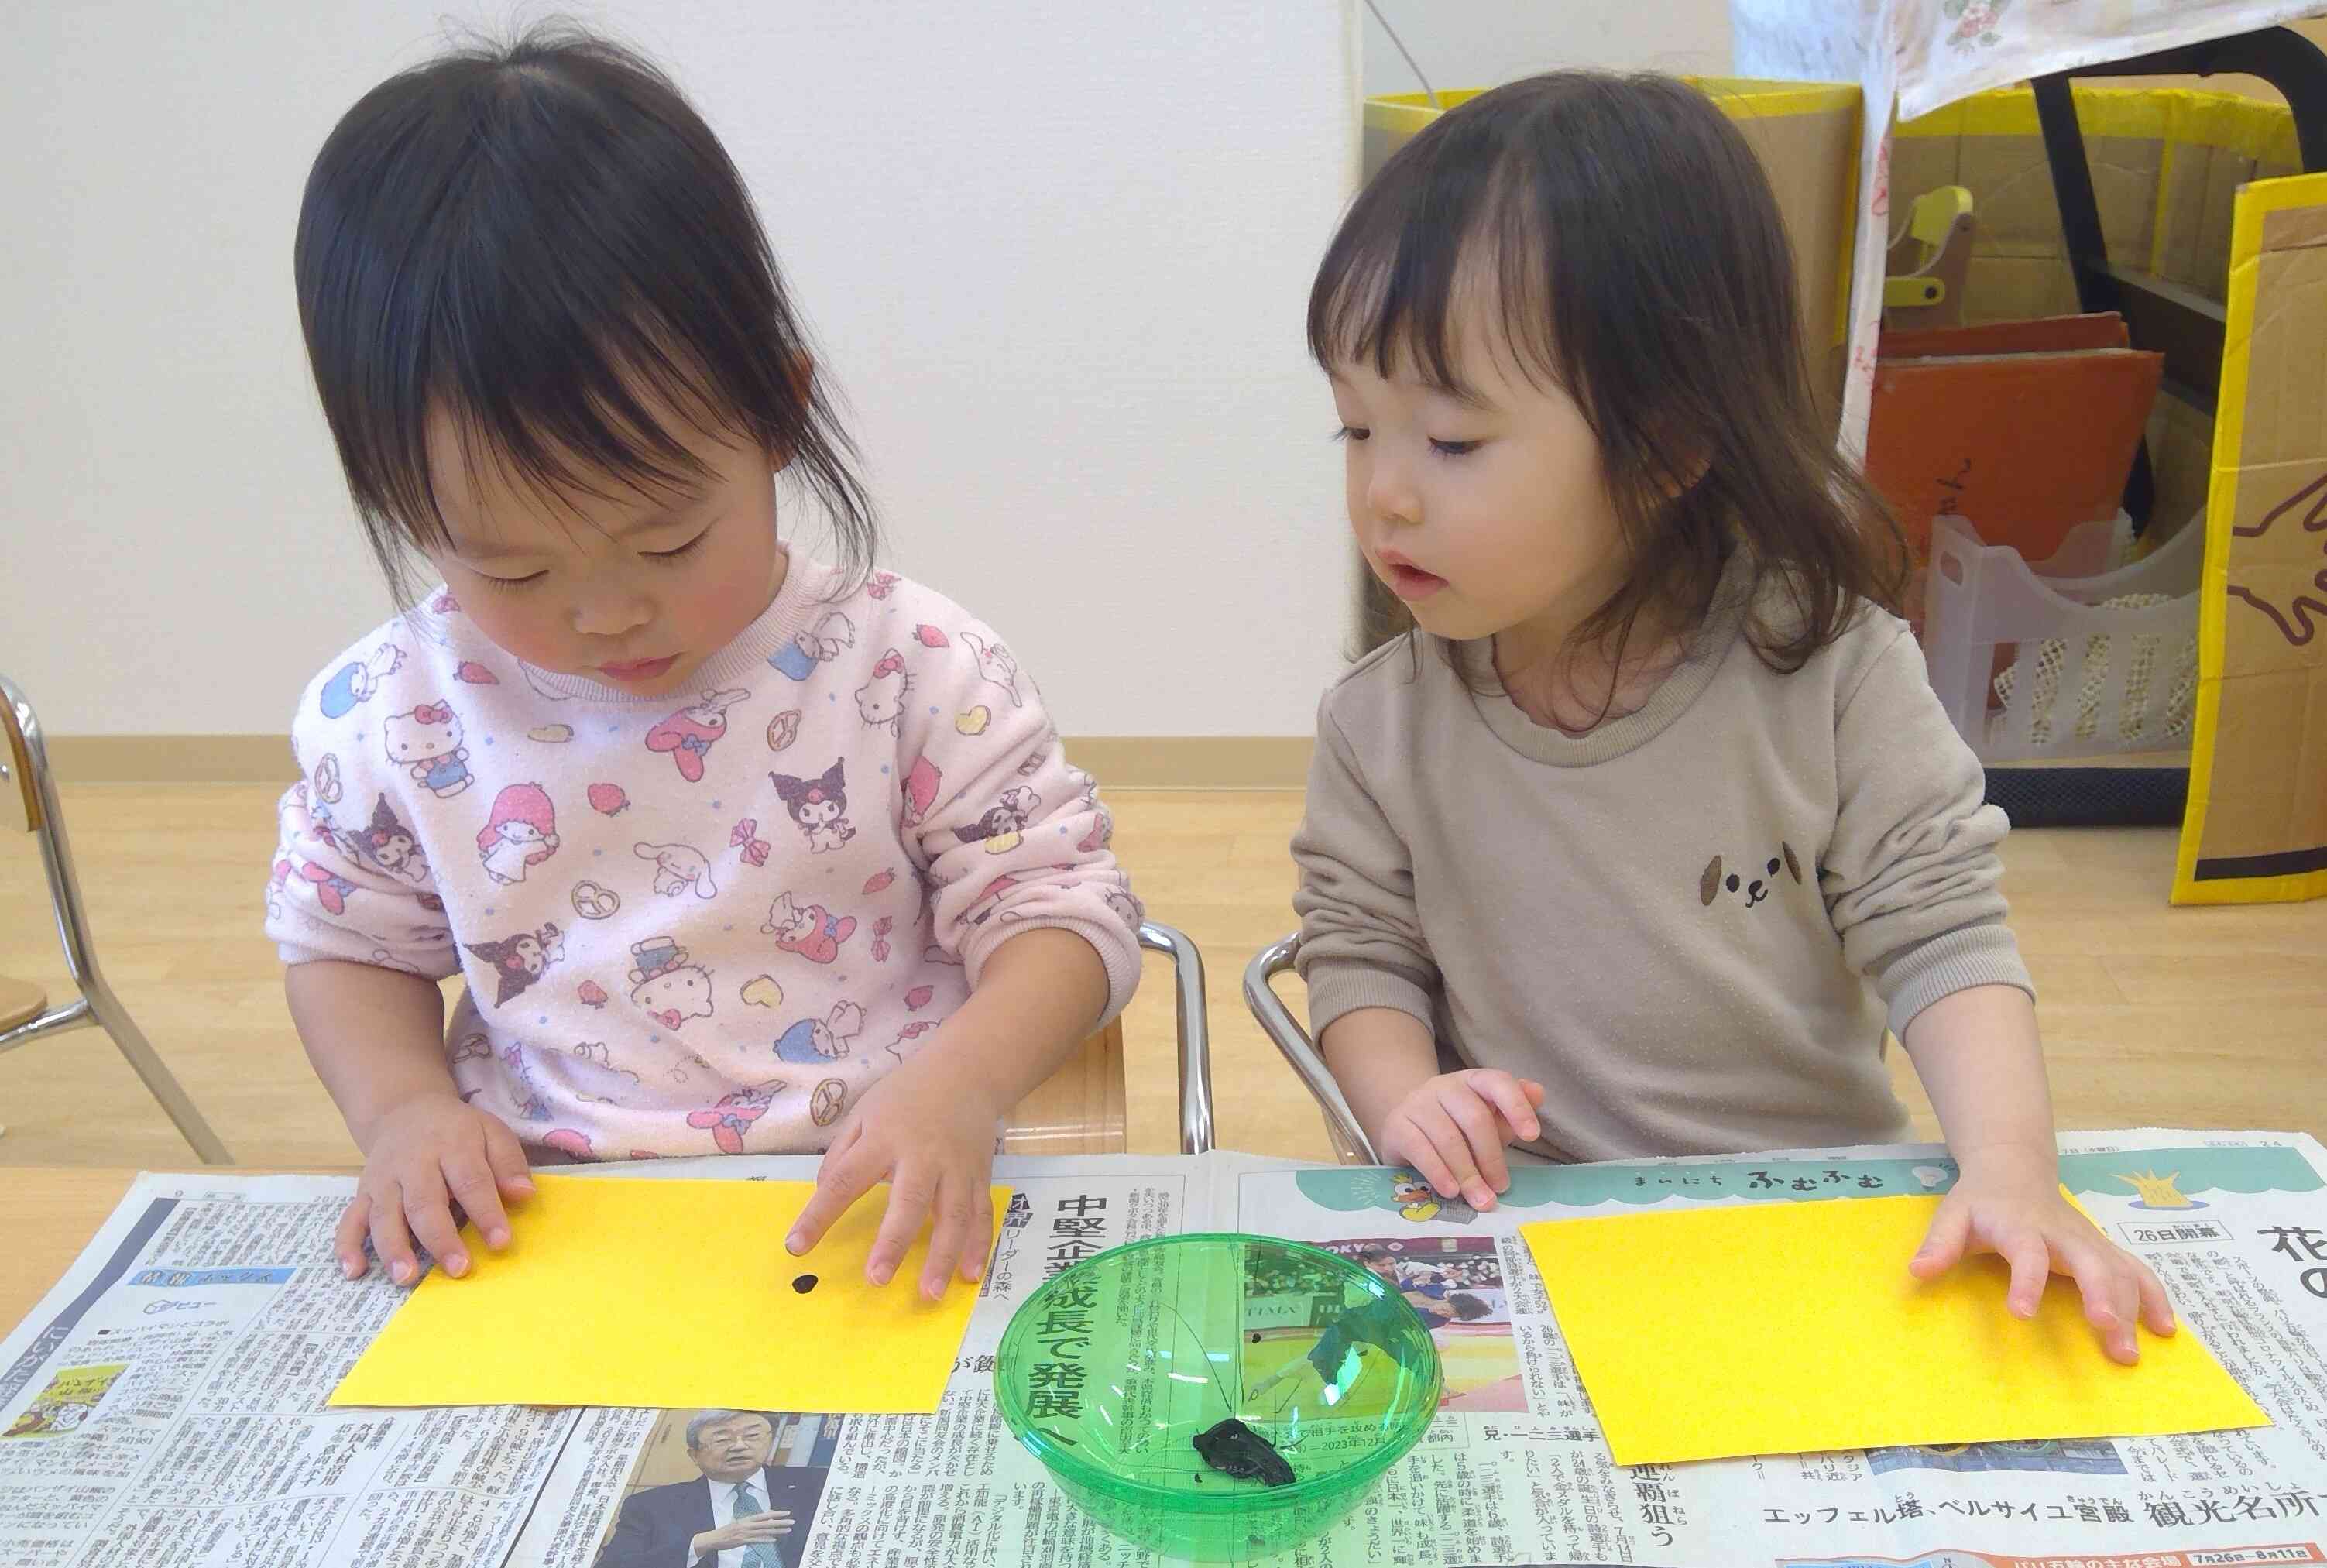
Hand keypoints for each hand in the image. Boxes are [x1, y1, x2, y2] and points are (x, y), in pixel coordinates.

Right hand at [335, 1092, 533, 1283]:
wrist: (405, 1110)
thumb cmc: (457, 1131)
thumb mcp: (491, 1132)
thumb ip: (508, 1163)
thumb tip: (524, 1195)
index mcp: (452, 1146)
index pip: (471, 1180)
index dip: (486, 1212)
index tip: (500, 1242)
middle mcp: (413, 1163)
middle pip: (424, 1202)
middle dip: (440, 1238)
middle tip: (458, 1269)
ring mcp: (383, 1179)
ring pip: (384, 1214)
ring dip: (393, 1247)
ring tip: (406, 1278)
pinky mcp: (362, 1192)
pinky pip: (350, 1219)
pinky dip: (347, 1246)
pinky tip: (354, 1271)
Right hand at [692, 1512, 792, 1552]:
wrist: (715, 1538)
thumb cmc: (728, 1530)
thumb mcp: (741, 1521)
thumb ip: (754, 1520)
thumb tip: (767, 1515)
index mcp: (747, 1518)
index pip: (765, 1515)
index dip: (776, 1514)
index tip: (786, 1512)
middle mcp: (748, 1525)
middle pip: (767, 1523)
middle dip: (781, 1522)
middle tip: (791, 1521)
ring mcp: (746, 1533)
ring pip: (765, 1532)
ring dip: (777, 1531)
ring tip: (787, 1530)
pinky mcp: (743, 1541)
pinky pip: (757, 1541)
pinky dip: (766, 1540)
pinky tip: (774, 1540)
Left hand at [786, 1051, 1001, 1299]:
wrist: (965, 1071)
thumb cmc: (905, 1094)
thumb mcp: (863, 1112)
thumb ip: (841, 1153)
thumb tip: (824, 1193)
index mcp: (883, 1138)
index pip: (845, 1179)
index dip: (819, 1215)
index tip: (796, 1247)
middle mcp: (922, 1154)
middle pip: (909, 1201)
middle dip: (894, 1241)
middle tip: (876, 1278)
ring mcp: (956, 1167)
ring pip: (953, 1215)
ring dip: (943, 1256)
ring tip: (930, 1293)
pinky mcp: (980, 1175)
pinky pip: (981, 1214)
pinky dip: (978, 1245)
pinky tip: (969, 1274)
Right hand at [1376, 1069, 1545, 1211]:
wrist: (1404, 1122)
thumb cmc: (1455, 1125)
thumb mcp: (1487, 1119)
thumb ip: (1511, 1113)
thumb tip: (1538, 1092)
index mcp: (1473, 1081)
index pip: (1498, 1083)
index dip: (1517, 1107)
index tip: (1533, 1136)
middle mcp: (1444, 1086)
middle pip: (1474, 1118)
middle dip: (1491, 1157)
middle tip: (1501, 1188)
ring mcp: (1418, 1104)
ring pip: (1448, 1138)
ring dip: (1468, 1173)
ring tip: (1480, 1199)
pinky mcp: (1397, 1126)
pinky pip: (1420, 1150)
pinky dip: (1439, 1173)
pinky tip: (1451, 1191)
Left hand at [1910, 1147, 2175, 1364]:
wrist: (2012, 1169)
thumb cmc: (1980, 1202)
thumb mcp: (1952, 1217)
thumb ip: (1939, 1244)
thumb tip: (1918, 1272)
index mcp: (2020, 1226)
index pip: (2026, 1253)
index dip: (2026, 1282)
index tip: (2022, 1314)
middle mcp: (2062, 1233)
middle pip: (2090, 1262)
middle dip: (2102, 1297)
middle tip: (2108, 1333)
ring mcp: (2088, 1240)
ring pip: (2119, 1270)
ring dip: (2131, 1308)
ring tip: (2131, 1352)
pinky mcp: (2104, 1249)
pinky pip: (2136, 1271)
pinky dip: (2154, 1297)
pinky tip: (2164, 1329)